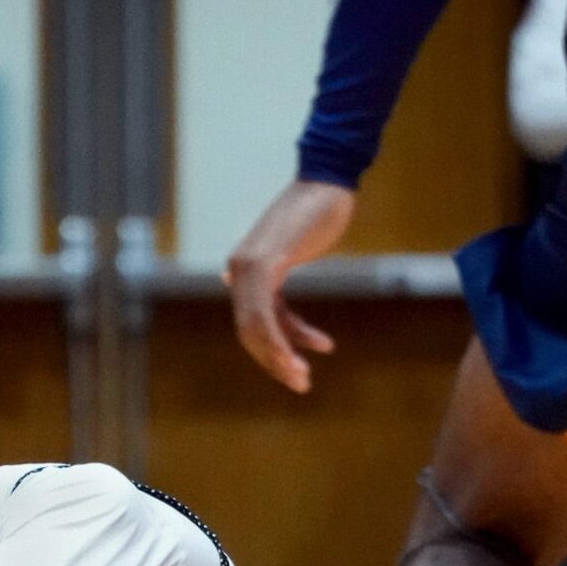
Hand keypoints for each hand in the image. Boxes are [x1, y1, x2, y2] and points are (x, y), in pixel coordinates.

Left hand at [225, 179, 354, 392]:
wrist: (327, 181)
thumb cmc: (316, 214)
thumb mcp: (292, 253)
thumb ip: (273, 277)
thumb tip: (258, 298)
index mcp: (243, 269)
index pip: (252, 324)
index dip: (274, 351)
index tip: (300, 368)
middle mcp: (239, 268)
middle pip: (250, 332)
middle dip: (275, 362)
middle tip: (301, 384)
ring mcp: (248, 266)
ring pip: (256, 329)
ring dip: (280, 358)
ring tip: (304, 377)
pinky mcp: (264, 263)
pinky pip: (266, 315)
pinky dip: (282, 339)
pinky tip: (309, 351)